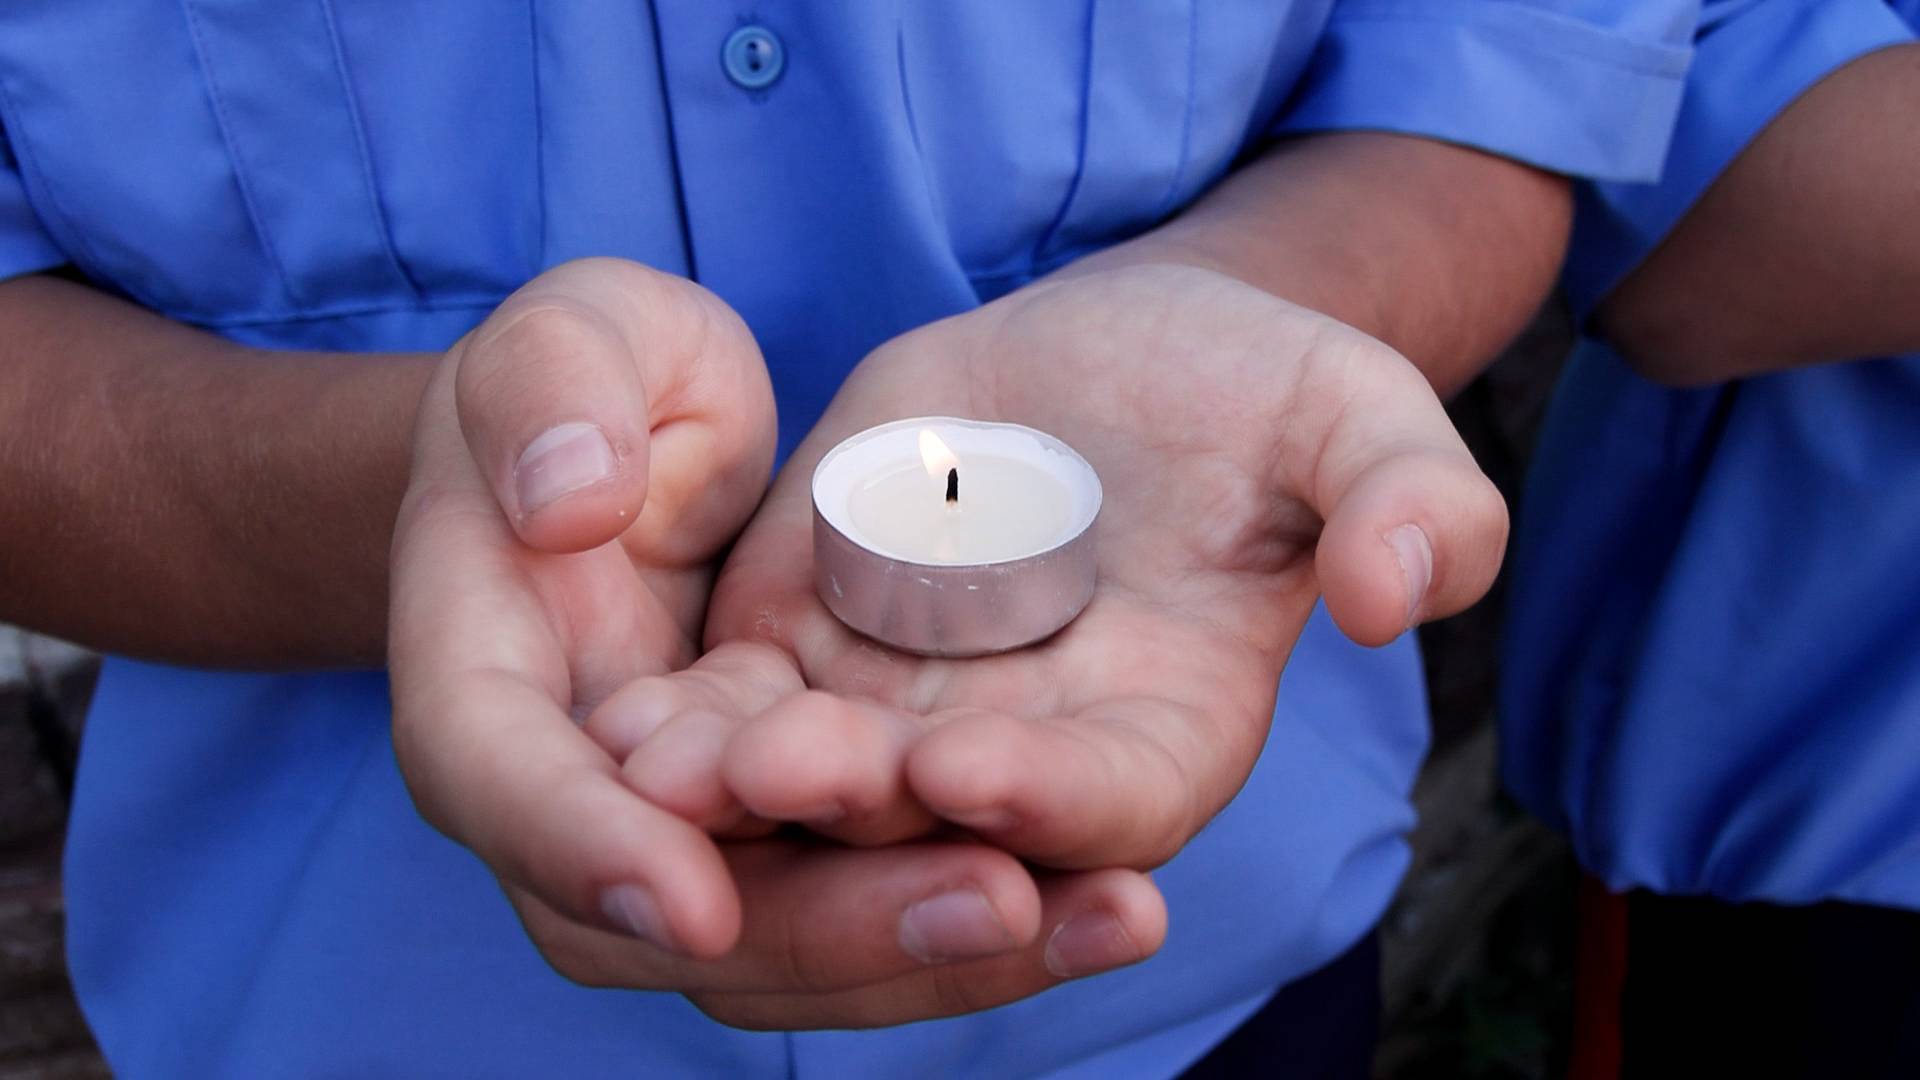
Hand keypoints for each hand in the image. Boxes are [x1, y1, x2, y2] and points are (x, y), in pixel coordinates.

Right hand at [387, 258, 1162, 1028]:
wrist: (638, 451)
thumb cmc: (585, 386)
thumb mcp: (563, 338)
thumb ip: (547, 392)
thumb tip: (566, 502)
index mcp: (486, 679)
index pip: (502, 784)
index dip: (586, 848)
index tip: (690, 895)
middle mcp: (582, 796)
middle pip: (671, 922)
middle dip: (830, 928)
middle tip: (998, 898)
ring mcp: (694, 832)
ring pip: (790, 948)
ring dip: (937, 949)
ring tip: (1110, 915)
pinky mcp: (797, 834)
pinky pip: (872, 900)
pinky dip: (981, 909)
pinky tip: (1116, 898)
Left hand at [595, 263, 1506, 872]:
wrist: (1122, 355)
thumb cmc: (1255, 394)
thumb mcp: (1354, 415)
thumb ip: (1411, 500)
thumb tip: (1406, 589)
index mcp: (1168, 726)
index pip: (1113, 799)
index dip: (1051, 799)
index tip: (974, 765)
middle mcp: (1027, 751)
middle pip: (942, 824)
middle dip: (866, 810)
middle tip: (789, 768)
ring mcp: (907, 707)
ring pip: (818, 784)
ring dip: (744, 788)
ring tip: (676, 760)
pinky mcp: (809, 644)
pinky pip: (737, 704)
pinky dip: (684, 725)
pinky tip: (619, 720)